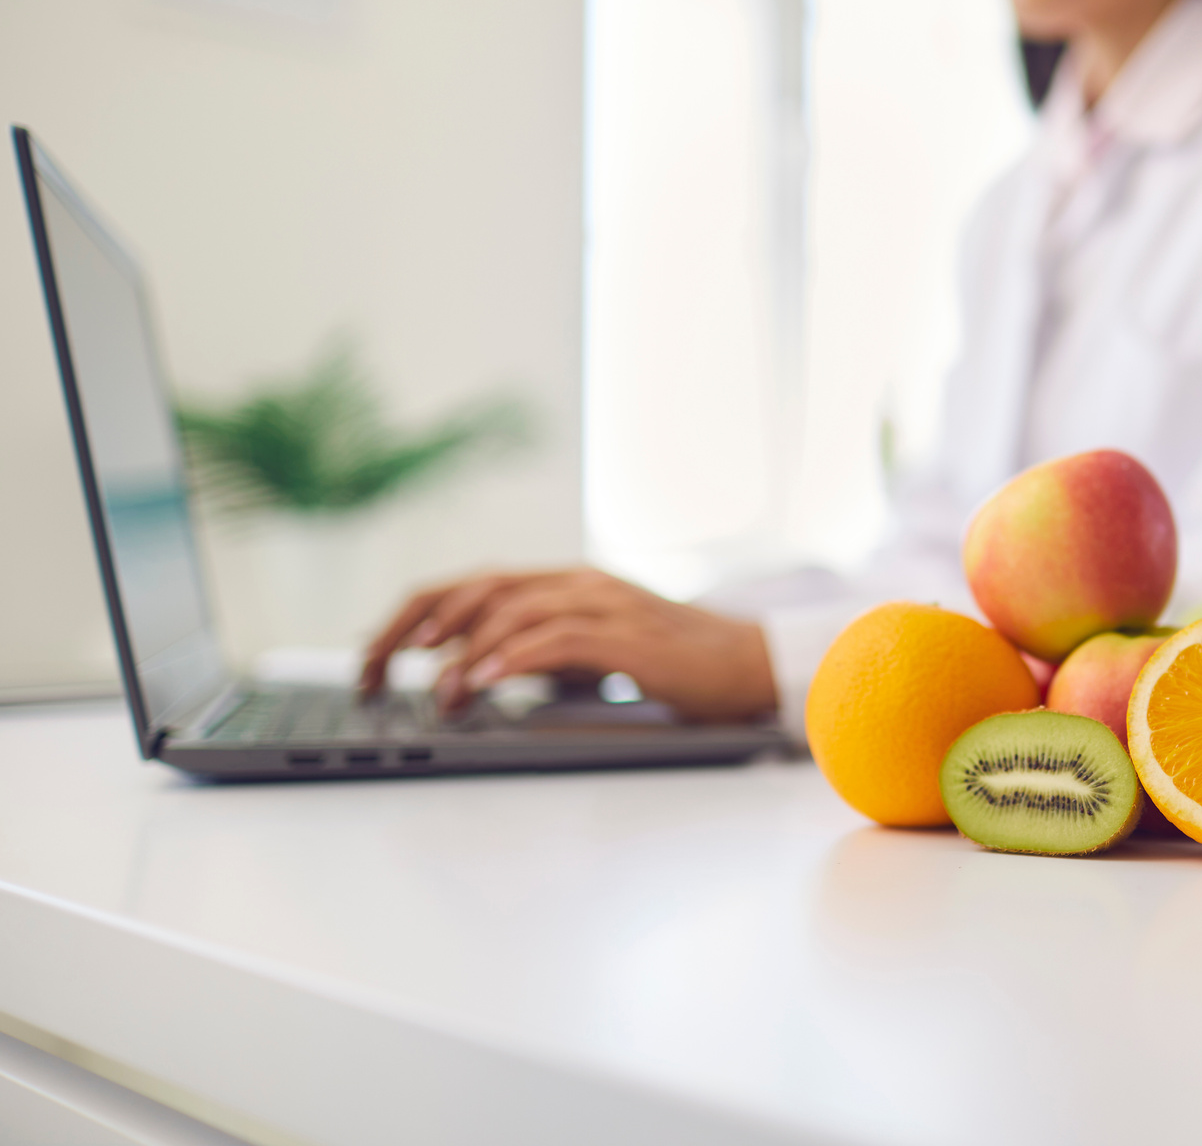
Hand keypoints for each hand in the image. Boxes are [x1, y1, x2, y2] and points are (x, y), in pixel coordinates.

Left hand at [359, 567, 777, 721]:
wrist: (750, 665)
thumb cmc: (674, 665)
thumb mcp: (592, 654)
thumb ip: (540, 652)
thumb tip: (470, 675)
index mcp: (564, 583)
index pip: (470, 585)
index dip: (413, 617)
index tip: (373, 657)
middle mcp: (577, 582)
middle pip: (475, 588)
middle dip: (413, 628)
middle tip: (373, 671)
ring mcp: (604, 603)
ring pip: (510, 610)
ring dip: (462, 653)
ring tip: (435, 694)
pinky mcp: (627, 635)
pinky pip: (556, 638)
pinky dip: (511, 658)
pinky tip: (484, 682)